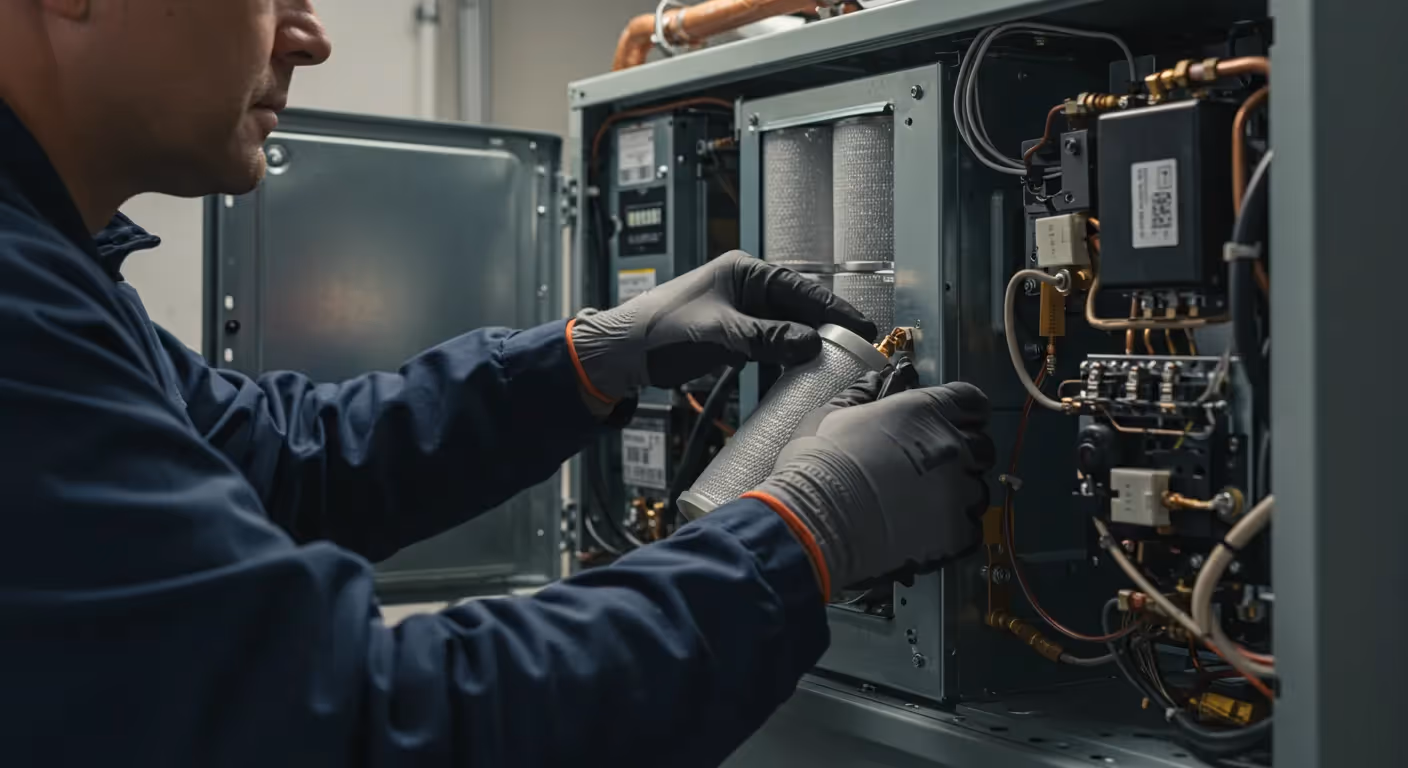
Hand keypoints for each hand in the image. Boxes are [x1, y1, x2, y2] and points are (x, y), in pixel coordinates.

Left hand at [570, 251, 875, 402]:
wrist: (624, 350)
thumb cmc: (661, 329)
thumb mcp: (719, 334)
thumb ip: (766, 339)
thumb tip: (810, 345)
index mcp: (745, 272)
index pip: (801, 288)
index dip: (834, 309)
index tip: (861, 327)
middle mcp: (747, 286)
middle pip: (799, 307)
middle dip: (827, 328)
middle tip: (859, 348)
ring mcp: (742, 310)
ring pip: (787, 327)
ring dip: (808, 344)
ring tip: (838, 362)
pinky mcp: (735, 333)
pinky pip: (772, 342)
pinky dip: (787, 355)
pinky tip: (802, 370)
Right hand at [744, 380, 994, 595]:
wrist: (817, 520)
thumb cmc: (819, 464)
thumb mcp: (831, 415)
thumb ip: (860, 396)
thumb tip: (873, 382)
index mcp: (924, 411)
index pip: (971, 400)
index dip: (968, 410)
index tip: (961, 419)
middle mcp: (950, 446)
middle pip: (982, 446)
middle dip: (966, 454)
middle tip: (936, 467)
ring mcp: (958, 491)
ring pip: (978, 490)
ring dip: (960, 494)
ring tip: (925, 504)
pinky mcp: (956, 532)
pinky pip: (971, 529)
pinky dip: (954, 530)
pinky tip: (926, 530)